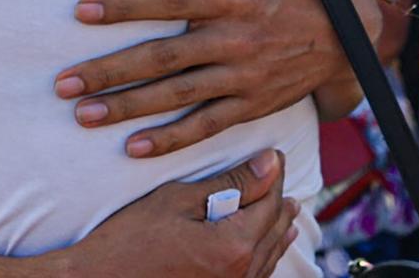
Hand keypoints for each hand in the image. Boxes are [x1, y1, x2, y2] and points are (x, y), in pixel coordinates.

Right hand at [53, 150, 300, 277]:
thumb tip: (269, 163)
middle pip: (273, 230)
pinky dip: (265, 255)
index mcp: (235, 245)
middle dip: (279, 200)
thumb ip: (230, 183)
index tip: (274, 154)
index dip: (273, 174)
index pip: (268, 202)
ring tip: (287, 209)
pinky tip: (265, 248)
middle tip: (279, 175)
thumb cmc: (131, 238)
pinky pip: (255, 275)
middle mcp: (241, 274)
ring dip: (277, 229)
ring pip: (269, 256)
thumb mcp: (178, 200)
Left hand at [54, 0, 378, 158]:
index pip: (168, 1)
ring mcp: (241, 77)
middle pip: (161, 57)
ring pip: (176, 96)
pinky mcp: (250, 106)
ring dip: (127, 107)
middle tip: (64, 83)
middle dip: (109, 71)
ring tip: (82, 115)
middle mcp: (232, 39)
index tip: (80, 10)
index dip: (124, 6)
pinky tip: (132, 147)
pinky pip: (205, 126)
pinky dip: (170, 139)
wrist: (350, 36)